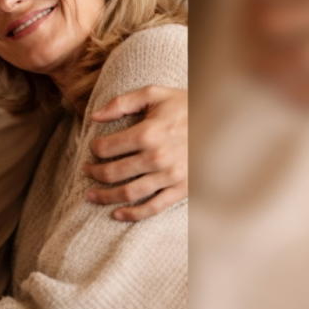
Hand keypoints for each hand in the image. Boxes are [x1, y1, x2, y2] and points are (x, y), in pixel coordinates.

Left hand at [83, 86, 187, 220]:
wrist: (223, 122)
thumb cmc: (184, 105)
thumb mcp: (154, 94)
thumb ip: (121, 103)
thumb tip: (94, 116)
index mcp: (148, 133)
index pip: (107, 148)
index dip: (94, 149)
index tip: (92, 150)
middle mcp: (157, 157)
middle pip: (113, 173)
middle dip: (93, 174)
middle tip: (86, 172)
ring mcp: (170, 176)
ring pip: (128, 193)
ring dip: (105, 197)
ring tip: (91, 196)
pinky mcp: (181, 189)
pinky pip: (153, 207)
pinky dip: (133, 214)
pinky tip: (117, 214)